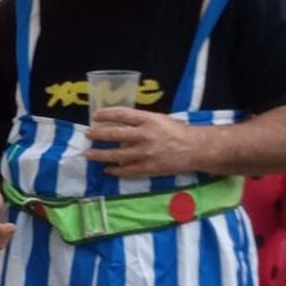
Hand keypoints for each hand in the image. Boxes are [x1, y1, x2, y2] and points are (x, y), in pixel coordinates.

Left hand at [87, 108, 202, 176]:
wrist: (197, 148)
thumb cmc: (178, 131)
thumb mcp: (159, 120)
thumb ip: (140, 123)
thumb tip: (118, 125)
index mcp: (148, 120)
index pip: (121, 114)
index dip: (106, 114)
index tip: (95, 116)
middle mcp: (145, 135)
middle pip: (114, 134)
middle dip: (97, 135)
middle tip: (88, 134)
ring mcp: (145, 153)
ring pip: (116, 155)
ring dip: (100, 155)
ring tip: (89, 154)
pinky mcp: (148, 168)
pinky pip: (126, 170)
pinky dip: (114, 170)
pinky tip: (107, 169)